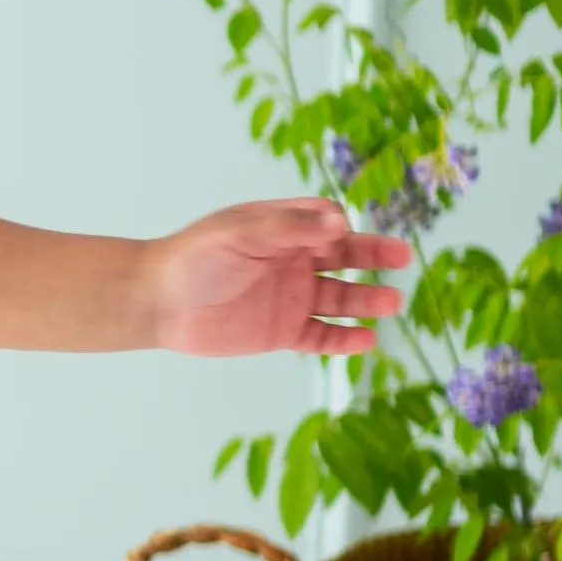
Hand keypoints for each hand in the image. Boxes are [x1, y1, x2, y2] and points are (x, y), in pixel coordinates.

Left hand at [143, 198, 413, 357]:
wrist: (158, 302)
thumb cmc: (195, 258)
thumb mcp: (242, 232)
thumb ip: (290, 227)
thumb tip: (341, 220)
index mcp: (281, 229)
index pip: (327, 223)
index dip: (340, 227)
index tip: (341, 231)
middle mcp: (290, 261)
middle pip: (344, 257)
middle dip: (374, 257)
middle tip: (403, 259)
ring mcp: (288, 297)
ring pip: (340, 298)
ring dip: (366, 301)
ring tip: (392, 303)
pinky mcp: (280, 331)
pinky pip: (321, 335)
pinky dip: (344, 339)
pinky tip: (367, 340)